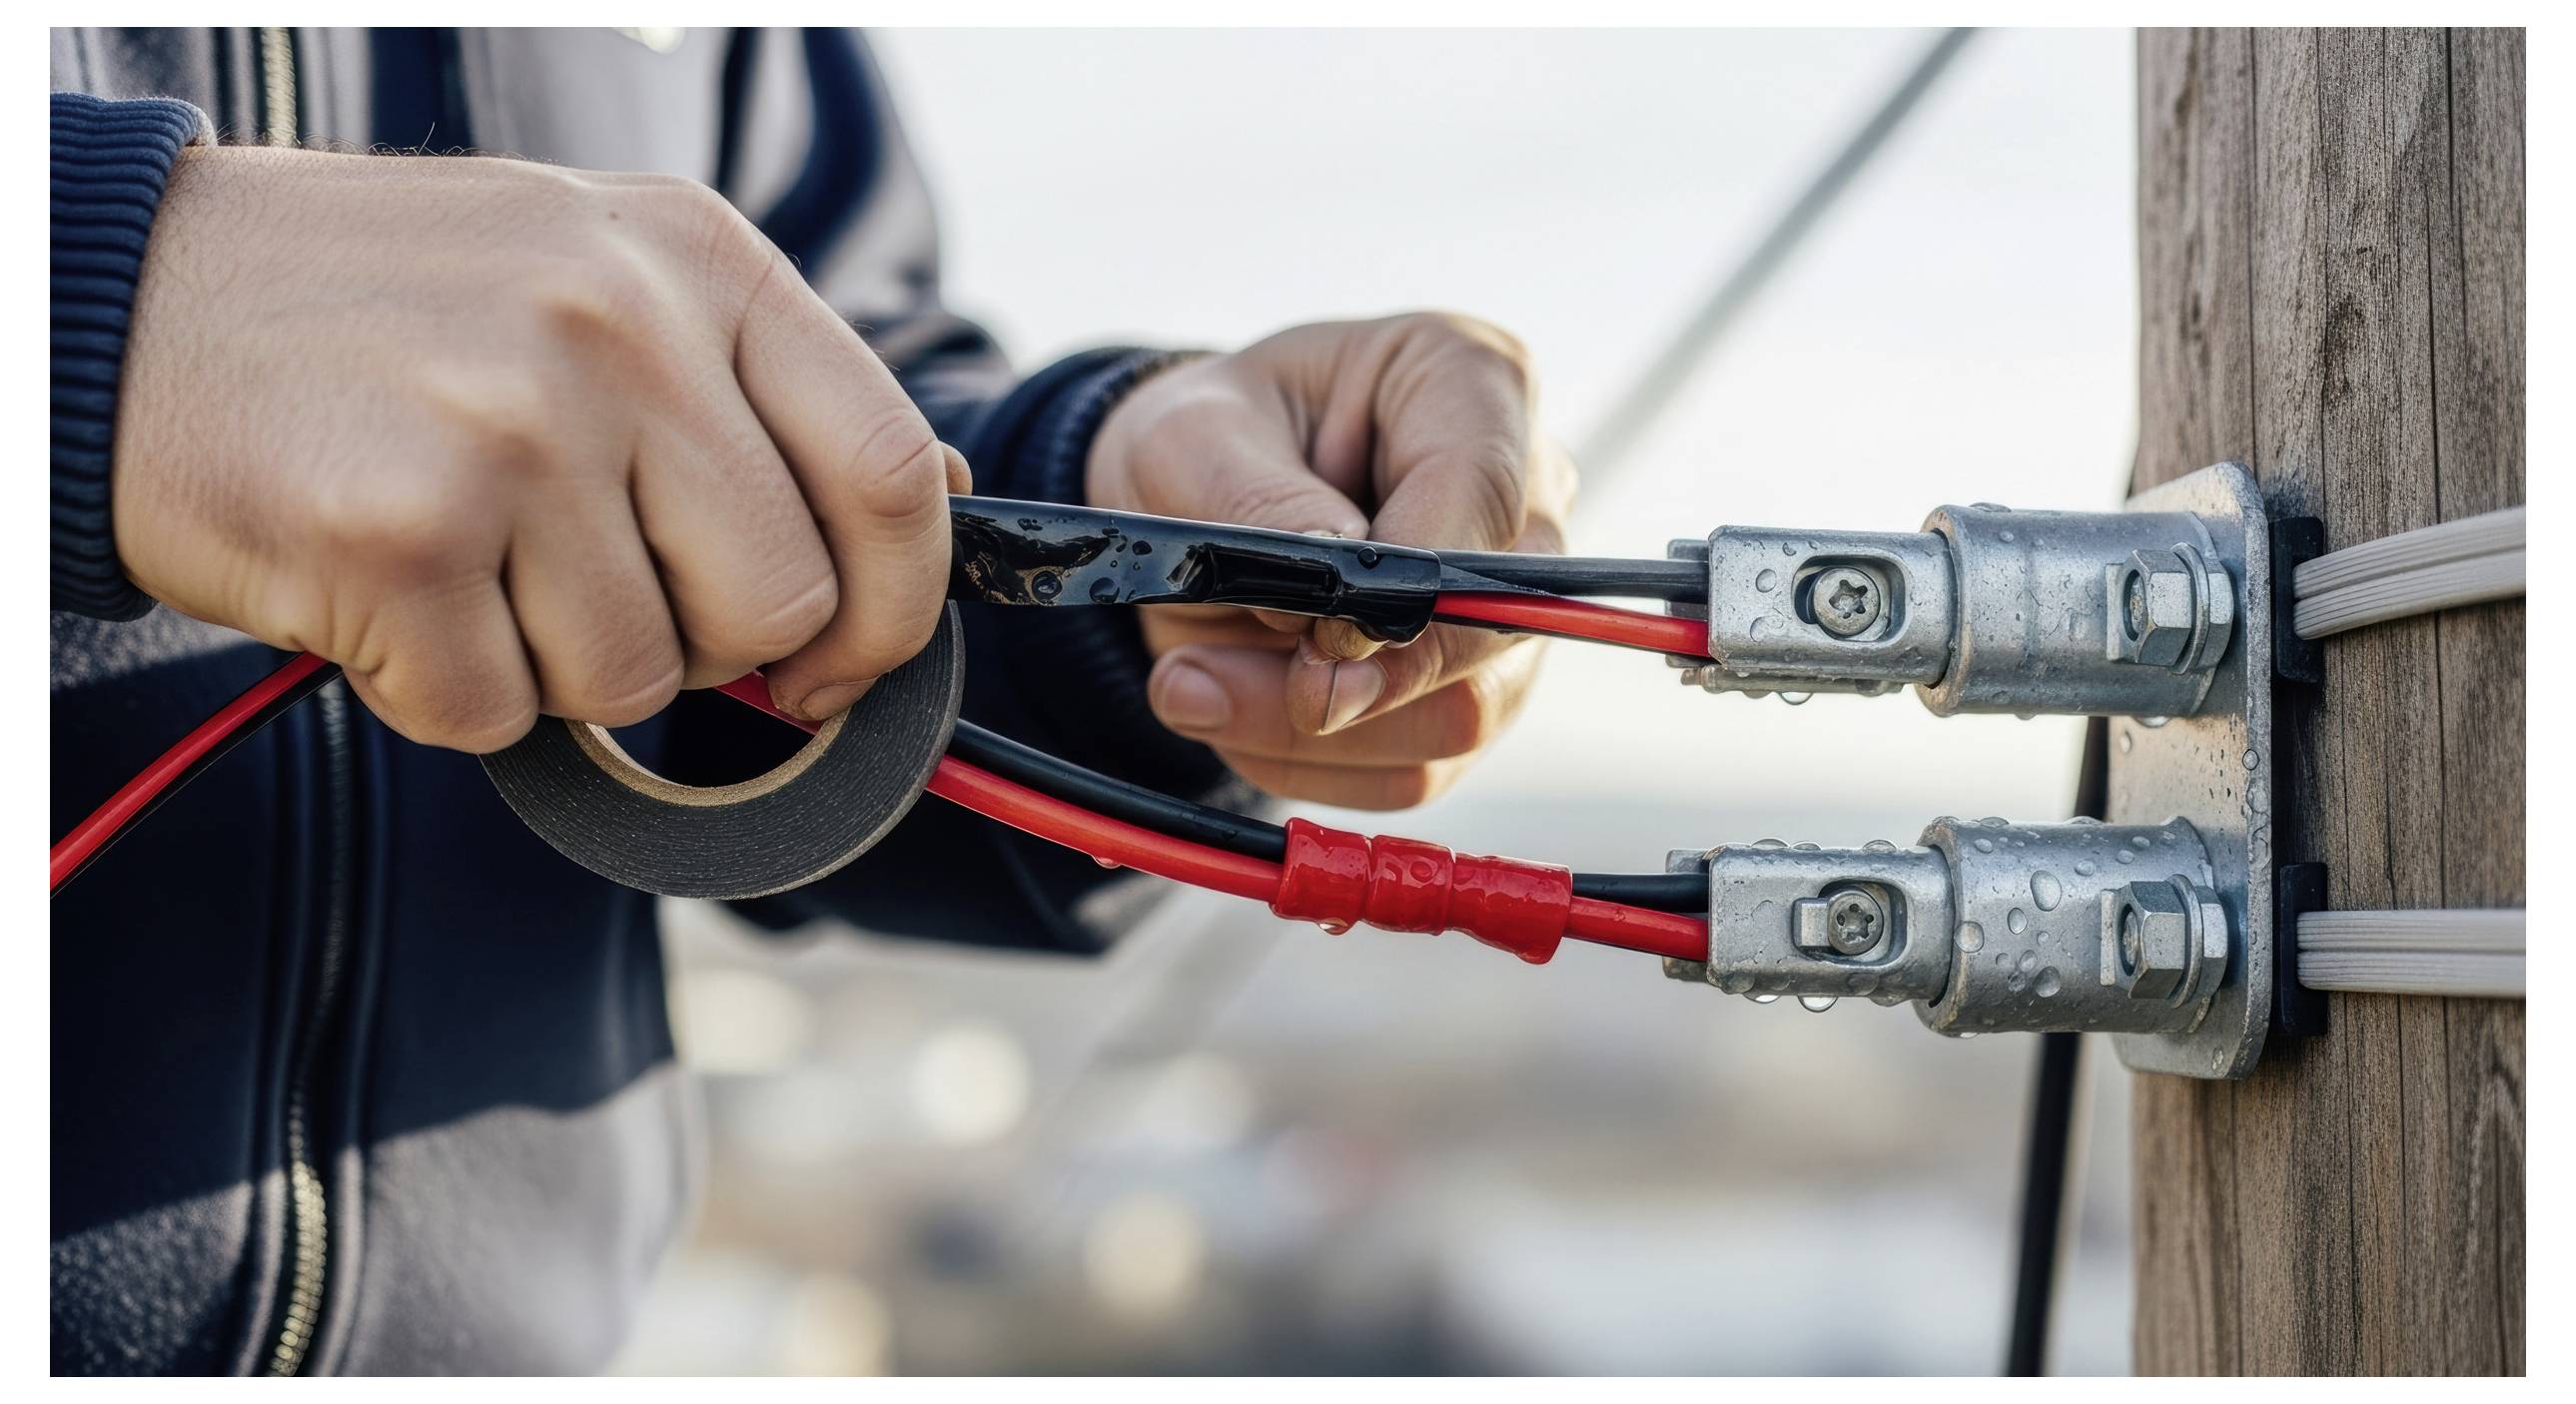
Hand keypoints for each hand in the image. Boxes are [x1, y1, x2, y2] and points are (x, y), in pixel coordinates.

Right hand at [112, 145, 965, 749]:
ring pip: (639, 678)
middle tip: (600, 592)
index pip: (890, 475)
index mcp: (699, 261)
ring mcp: (511, 429)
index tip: (843, 661)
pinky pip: (499, 714)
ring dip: (557, 665)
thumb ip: (762, 387)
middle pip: (779, 604)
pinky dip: (447, 690)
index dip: (894, 609)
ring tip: (472, 557)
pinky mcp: (400, 536)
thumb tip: (933, 503)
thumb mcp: (609, 273)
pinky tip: (392, 588)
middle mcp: (621, 329)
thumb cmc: (392, 309)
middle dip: (709, 649)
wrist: (130, 300)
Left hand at [1087, 314, 1574, 809]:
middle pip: (1500, 625)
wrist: (1188, 499)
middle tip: (1217, 683)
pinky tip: (1234, 709)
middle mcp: (1522, 493)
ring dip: (1311, 734)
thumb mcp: (1190, 439)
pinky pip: (1416, 767)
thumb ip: (1258, 509)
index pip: (1486, 495)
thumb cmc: (1205, 440)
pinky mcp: (1472, 688)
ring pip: (1460, 715)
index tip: (1317, 637)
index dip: (1409, 587)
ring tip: (1191, 681)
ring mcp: (1508, 602)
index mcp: (1471, 381)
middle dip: (1364, 683)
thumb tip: (1332, 604)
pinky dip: (1311, 763)